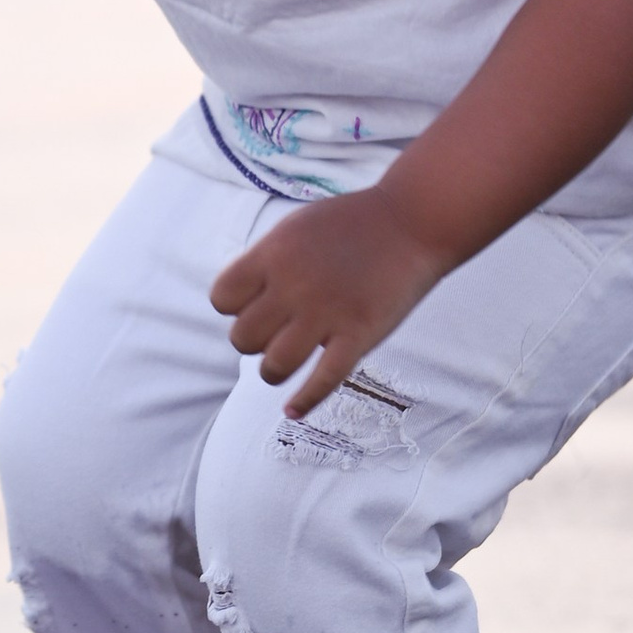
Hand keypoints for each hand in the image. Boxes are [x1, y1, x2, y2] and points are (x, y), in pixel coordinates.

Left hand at [209, 187, 444, 419]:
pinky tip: (292, 410)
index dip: (233, 307)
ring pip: (274, 365)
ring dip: (273, 370)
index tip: (253, 306)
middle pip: (242, 337)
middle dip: (253, 340)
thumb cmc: (350, 224)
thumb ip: (265, 262)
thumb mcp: (294, 228)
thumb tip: (239, 299)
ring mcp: (326, 313)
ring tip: (282, 363)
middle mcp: (293, 285)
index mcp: (273, 254)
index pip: (222, 299)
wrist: (410, 222)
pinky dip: (304, 401)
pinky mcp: (359, 335)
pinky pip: (322, 380)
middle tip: (274, 333)